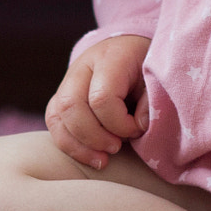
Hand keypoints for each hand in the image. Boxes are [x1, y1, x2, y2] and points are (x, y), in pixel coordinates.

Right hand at [44, 34, 149, 168]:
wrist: (130, 50)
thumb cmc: (146, 68)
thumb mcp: (157, 78)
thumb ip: (151, 102)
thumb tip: (138, 126)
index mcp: (110, 58)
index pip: (101, 97)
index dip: (119, 123)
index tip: (137, 129)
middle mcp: (83, 67)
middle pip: (71, 105)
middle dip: (93, 137)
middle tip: (116, 148)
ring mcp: (68, 80)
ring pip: (57, 115)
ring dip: (78, 146)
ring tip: (102, 160)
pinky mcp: (60, 96)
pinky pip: (53, 121)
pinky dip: (68, 144)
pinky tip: (89, 156)